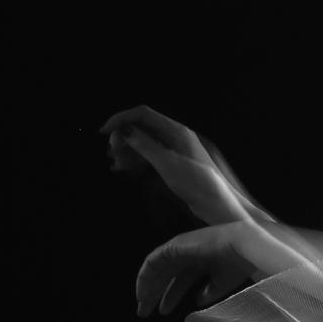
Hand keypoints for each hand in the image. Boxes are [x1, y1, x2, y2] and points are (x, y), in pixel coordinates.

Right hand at [102, 105, 237, 227]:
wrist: (218, 206)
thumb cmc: (198, 184)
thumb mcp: (167, 164)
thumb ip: (145, 145)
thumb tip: (125, 130)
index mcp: (176, 130)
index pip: (143, 114)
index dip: (121, 119)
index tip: (104, 132)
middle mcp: (175, 137)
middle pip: (142, 128)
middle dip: (123, 137)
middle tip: (110, 153)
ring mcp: (174, 150)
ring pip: (144, 143)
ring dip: (128, 150)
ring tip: (115, 164)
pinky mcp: (173, 165)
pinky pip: (150, 156)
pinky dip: (136, 160)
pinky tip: (124, 169)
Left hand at [135, 223, 264, 318]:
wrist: (242, 248)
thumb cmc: (237, 265)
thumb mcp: (222, 284)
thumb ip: (208, 292)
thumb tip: (197, 301)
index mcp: (200, 262)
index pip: (179, 281)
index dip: (170, 297)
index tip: (162, 312)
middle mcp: (187, 254)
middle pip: (165, 276)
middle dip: (155, 294)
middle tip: (144, 312)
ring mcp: (180, 248)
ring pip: (157, 269)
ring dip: (148, 286)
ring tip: (142, 305)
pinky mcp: (174, 246)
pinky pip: (154, 260)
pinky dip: (146, 275)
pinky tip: (143, 290)